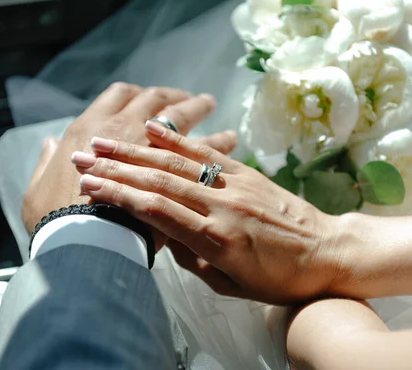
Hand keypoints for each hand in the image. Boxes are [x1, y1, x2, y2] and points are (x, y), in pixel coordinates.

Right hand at [22, 83, 236, 238]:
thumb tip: (52, 143)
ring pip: (187, 128)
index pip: (118, 99)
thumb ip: (46, 165)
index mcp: (92, 133)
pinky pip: (207, 156)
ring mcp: (166, 161)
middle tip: (183, 92)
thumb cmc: (56, 229)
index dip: (130, 95)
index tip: (142, 96)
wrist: (86, 257)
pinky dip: (216, 144)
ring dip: (196, 110)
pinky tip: (230, 138)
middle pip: (155, 108)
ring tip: (209, 102)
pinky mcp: (190, 186)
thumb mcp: (36, 194)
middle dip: (168, 96)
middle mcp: (130, 136)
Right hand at [71, 121, 352, 303]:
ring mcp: (235, 184)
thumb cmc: (281, 279)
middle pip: (159, 182)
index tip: (89, 188)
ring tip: (104, 142)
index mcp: (216, 239)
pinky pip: (207, 153)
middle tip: (81, 160)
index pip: (157, 212)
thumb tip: (164, 236)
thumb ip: (193, 260)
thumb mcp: (232, 285)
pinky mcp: (246, 173)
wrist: (329, 252)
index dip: (120, 198)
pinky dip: (178, 139)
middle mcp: (222, 206)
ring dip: (137, 151)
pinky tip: (153, 127)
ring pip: (177, 163)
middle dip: (116, 170)